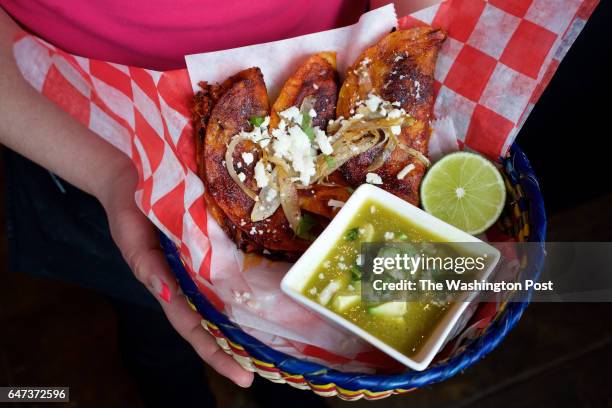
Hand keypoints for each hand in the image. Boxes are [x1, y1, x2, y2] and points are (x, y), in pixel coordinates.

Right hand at [99, 159, 253, 387]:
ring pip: (227, 299)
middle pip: (215, 322)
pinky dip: (248, 281)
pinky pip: (233, 266)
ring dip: (245, 320)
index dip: (216, 353)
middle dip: (235, 348)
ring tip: (274, 342)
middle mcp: (191, 280)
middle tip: (264, 371)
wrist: (133, 177)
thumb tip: (166, 294)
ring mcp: (204, 263)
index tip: (241, 375)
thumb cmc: (129, 213)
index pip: (195, 329)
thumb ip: (147, 268)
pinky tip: (270, 289)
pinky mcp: (215, 242)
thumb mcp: (132, 241)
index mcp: (170, 287)